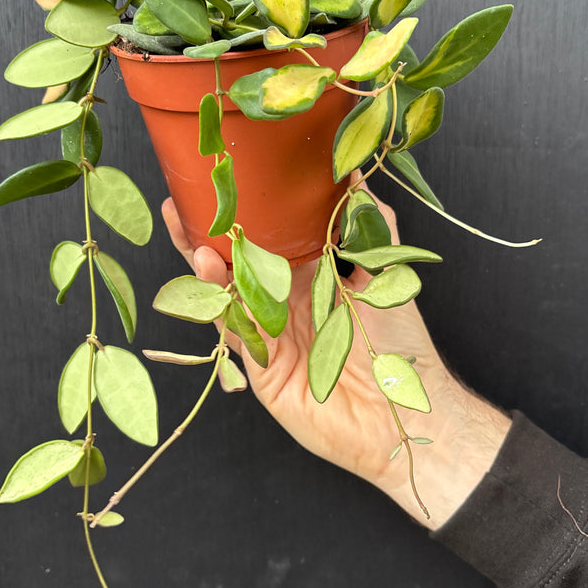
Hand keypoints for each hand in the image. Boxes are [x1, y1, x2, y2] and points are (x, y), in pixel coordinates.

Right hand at [161, 188, 509, 527]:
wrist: (404, 413)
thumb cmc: (401, 345)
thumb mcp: (389, 273)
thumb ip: (370, 225)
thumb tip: (353, 173)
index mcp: (314, 277)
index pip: (273, 237)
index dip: (250, 211)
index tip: (229, 177)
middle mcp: (287, 301)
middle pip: (239, 259)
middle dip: (210, 229)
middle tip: (185, 196)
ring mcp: (271, 332)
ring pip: (227, 288)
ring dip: (202, 256)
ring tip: (182, 222)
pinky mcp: (262, 364)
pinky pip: (235, 325)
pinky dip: (217, 296)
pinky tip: (206, 264)